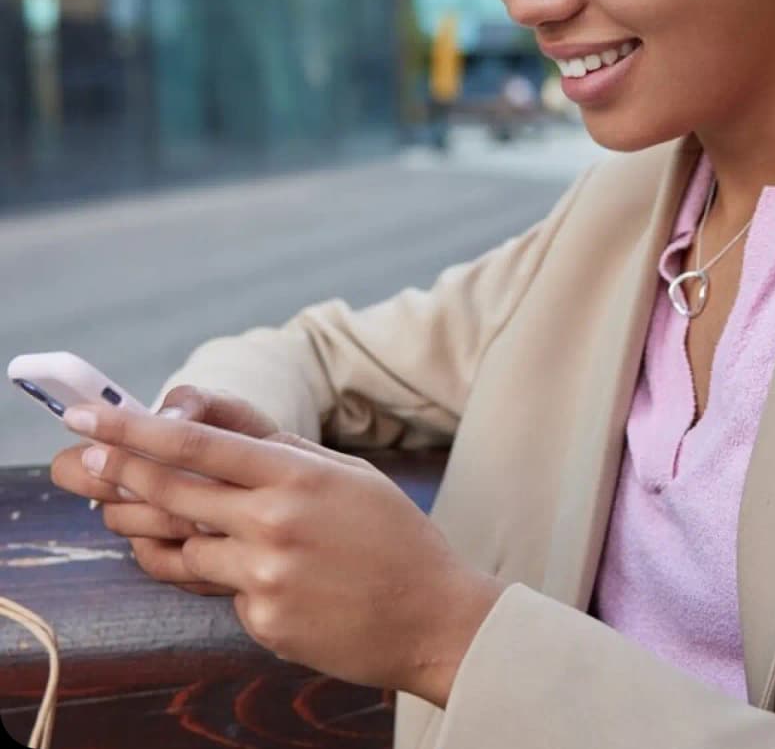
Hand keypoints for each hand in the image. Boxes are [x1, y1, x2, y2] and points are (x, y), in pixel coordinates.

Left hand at [60, 401, 504, 705]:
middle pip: (172, 493)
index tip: (92, 416)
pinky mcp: (263, 620)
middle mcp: (274, 524)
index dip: (135, 428)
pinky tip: (236, 565)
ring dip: (148, 527)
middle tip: (81, 461)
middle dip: (118, 473)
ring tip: (124, 512)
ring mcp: (266, 576)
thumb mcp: (343, 470)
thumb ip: (275, 443)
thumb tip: (211, 417)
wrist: (431, 615)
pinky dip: (216, 572)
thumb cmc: (391, 533)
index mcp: (298, 475)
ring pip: (179, 547)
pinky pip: (219, 588)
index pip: (199, 444)